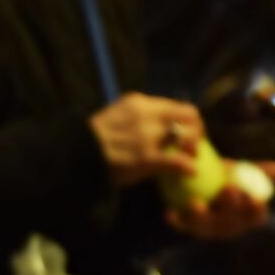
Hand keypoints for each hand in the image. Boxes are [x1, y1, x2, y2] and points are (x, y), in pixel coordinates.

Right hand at [89, 93, 203, 185]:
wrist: (77, 155)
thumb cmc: (96, 140)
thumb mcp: (119, 117)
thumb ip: (140, 118)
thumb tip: (161, 125)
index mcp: (139, 102)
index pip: (177, 105)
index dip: (188, 120)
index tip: (188, 132)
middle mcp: (146, 114)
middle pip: (189, 115)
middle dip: (198, 130)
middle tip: (194, 146)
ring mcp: (146, 135)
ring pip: (187, 135)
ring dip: (194, 147)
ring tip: (191, 158)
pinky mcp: (145, 157)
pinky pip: (177, 160)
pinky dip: (187, 166)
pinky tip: (190, 172)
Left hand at [165, 161, 274, 241]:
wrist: (198, 179)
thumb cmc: (225, 177)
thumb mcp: (241, 172)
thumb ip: (257, 171)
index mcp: (247, 215)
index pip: (256, 217)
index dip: (256, 211)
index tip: (257, 199)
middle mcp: (229, 227)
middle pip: (231, 222)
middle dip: (231, 208)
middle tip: (229, 189)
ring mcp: (208, 229)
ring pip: (206, 227)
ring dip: (202, 217)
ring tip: (197, 204)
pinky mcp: (187, 226)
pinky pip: (182, 226)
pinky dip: (177, 221)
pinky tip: (170, 213)